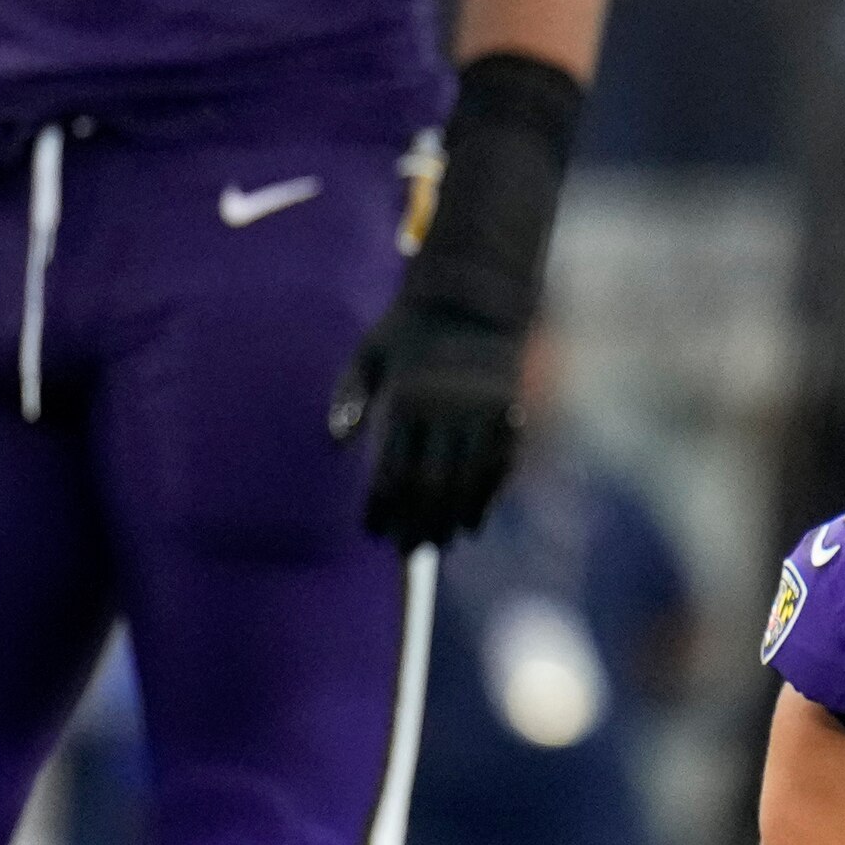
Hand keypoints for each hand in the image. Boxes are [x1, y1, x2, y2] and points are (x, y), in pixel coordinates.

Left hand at [333, 295, 525, 546]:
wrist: (474, 294)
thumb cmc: (410, 327)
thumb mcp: (370, 351)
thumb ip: (349, 395)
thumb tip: (335, 441)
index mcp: (406, 398)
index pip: (391, 470)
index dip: (381, 508)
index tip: (372, 531)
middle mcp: (446, 409)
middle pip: (431, 485)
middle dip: (418, 524)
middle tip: (407, 550)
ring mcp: (481, 412)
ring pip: (467, 482)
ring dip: (452, 520)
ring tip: (439, 544)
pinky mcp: (509, 412)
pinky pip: (499, 468)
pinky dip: (487, 500)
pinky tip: (473, 522)